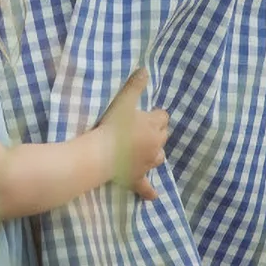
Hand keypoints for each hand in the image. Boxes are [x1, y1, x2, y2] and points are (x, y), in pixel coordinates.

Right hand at [97, 68, 169, 201]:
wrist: (102, 154)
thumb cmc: (113, 126)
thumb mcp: (124, 101)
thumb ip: (135, 85)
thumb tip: (145, 70)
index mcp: (153, 126)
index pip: (163, 117)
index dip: (156, 115)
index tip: (148, 113)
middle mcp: (154, 145)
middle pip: (163, 136)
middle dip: (157, 132)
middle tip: (145, 128)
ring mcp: (147, 163)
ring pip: (159, 157)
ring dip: (155, 153)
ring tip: (148, 150)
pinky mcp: (137, 178)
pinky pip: (146, 187)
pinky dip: (149, 191)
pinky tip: (153, 195)